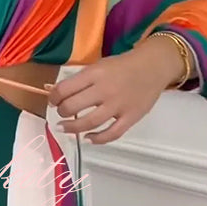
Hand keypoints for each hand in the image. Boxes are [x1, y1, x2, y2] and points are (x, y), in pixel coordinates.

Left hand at [47, 36, 186, 143]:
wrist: (153, 66)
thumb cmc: (122, 66)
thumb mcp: (98, 65)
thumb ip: (80, 80)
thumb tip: (57, 93)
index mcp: (95, 74)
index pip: (65, 89)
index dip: (53, 97)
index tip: (53, 101)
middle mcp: (105, 89)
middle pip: (73, 107)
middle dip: (61, 112)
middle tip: (62, 113)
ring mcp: (118, 105)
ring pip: (89, 123)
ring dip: (72, 128)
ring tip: (65, 128)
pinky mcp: (131, 117)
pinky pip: (111, 134)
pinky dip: (97, 139)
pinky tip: (88, 138)